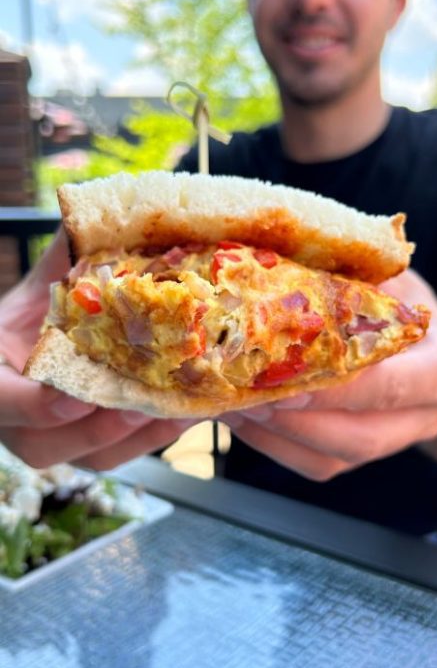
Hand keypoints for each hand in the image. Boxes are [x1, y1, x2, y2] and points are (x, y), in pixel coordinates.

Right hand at [0, 230, 198, 469]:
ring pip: (86, 456)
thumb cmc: (49, 299)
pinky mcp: (87, 450)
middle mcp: (11, 416)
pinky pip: (118, 456)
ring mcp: (47, 439)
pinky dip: (153, 437)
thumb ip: (70, 251)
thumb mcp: (54, 272)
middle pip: (42, 444)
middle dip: (98, 425)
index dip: (31, 404)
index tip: (73, 395)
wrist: (54, 329)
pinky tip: (188, 411)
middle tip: (144, 402)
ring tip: (179, 407)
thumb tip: (97, 211)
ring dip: (136, 436)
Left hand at [221, 269, 436, 479]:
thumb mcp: (395, 283)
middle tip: (245, 393)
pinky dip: (274, 445)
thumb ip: (357, 284)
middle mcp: (426, 416)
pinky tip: (243, 417)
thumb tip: (284, 268)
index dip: (336, 387)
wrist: (436, 352)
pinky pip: (315, 464)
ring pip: (332, 459)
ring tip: (231, 403)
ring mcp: (395, 442)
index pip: (390, 387)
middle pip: (359, 437)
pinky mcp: (362, 456)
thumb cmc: (408, 308)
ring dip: (276, 436)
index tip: (284, 375)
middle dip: (296, 420)